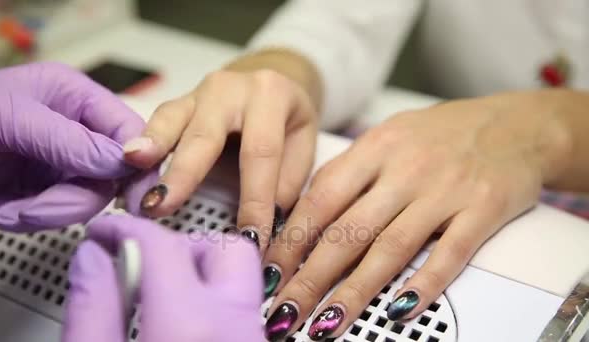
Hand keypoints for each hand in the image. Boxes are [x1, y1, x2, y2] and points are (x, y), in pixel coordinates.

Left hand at [0, 63, 157, 231]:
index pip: (129, 129)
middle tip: (44, 208)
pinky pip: (61, 213)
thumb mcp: (13, 119)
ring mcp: (59, 162)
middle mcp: (74, 129)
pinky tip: (7, 211)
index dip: (139, 160)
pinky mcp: (43, 191)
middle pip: (112, 172)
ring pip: (88, 198)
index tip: (134, 190)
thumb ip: (70, 139)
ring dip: (51, 212)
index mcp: (74, 97)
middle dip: (77, 197)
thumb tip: (122, 161)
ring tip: (15, 212)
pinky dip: (34, 219)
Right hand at [62, 214, 263, 341]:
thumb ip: (91, 310)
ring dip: (200, 272)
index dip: (124, 228)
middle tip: (143, 264)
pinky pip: (243, 308)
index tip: (103, 233)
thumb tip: (91, 259)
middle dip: (180, 244)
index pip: (162, 244)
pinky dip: (213, 301)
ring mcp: (254, 337)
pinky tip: (182, 326)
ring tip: (159, 296)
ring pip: (240, 278)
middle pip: (225, 249)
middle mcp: (236, 325)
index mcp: (191, 324)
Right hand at [123, 49, 320, 250]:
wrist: (271, 85)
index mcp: (271, 96)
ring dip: (150, 147)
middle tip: (163, 206)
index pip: (261, 153)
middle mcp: (231, 88)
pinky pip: (157, 122)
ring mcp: (199, 92)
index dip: (254, 198)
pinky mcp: (178, 103)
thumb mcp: (301, 147)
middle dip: (184, 173)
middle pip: (206, 134)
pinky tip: (125, 164)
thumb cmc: (286, 124)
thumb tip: (258, 230)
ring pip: (171, 119)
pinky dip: (141, 144)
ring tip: (132, 168)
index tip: (249, 239)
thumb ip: (283, 184)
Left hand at [262, 91, 571, 339]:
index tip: (269, 271)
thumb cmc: (442, 134)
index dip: (291, 239)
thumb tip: (303, 214)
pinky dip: (423, 285)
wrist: (514, 124)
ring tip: (327, 322)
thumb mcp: (389, 136)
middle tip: (285, 310)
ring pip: (390, 248)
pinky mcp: (482, 210)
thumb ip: (351, 172)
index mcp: (376, 147)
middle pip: (348, 230)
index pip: (321, 198)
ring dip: (354, 292)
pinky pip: (449, 255)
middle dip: (310, 277)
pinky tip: (398, 311)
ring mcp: (445, 191)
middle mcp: (406, 169)